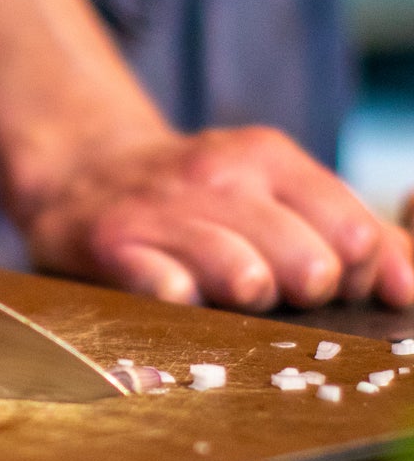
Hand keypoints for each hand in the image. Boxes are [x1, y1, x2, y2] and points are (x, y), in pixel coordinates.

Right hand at [10, 123, 413, 310]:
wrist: (80, 170)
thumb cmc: (194, 196)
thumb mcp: (271, 187)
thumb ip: (351, 231)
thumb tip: (411, 287)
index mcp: (266, 157)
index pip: (356, 235)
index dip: (354, 277)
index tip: (324, 284)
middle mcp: (218, 175)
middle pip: (311, 265)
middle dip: (302, 294)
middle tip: (269, 289)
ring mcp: (162, 209)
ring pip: (246, 278)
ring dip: (246, 300)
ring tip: (224, 292)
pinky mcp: (111, 242)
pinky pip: (166, 289)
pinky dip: (181, 304)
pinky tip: (177, 296)